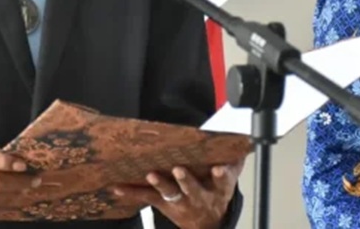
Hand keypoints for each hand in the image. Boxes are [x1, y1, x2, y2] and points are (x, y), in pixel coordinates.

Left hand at [112, 159, 243, 228]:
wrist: (207, 225)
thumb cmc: (215, 192)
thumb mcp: (229, 180)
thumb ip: (235, 160)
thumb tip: (243, 139)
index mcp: (218, 189)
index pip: (223, 182)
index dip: (221, 175)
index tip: (218, 169)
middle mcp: (198, 197)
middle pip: (193, 189)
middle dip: (186, 181)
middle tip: (179, 170)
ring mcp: (179, 202)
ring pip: (169, 193)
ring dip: (160, 184)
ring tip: (151, 175)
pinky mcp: (162, 203)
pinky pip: (145, 197)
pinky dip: (130, 191)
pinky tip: (116, 187)